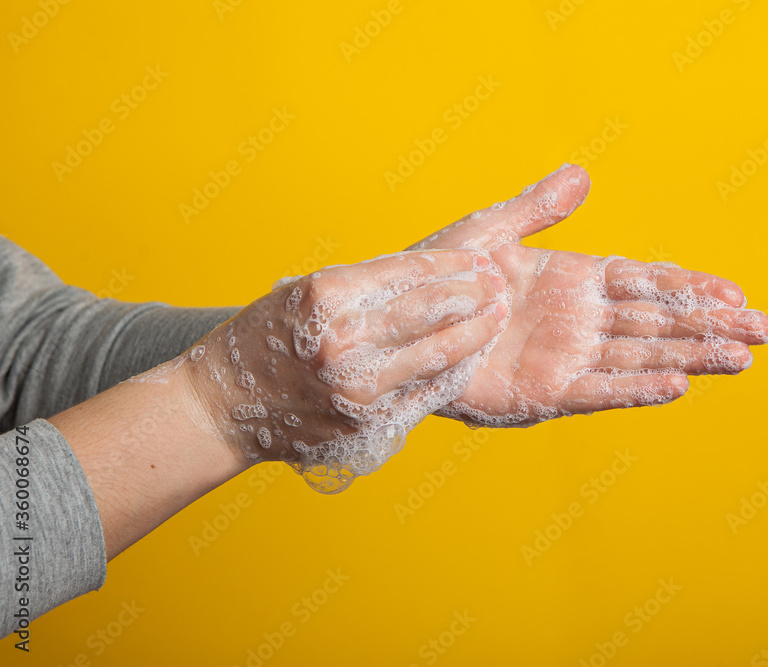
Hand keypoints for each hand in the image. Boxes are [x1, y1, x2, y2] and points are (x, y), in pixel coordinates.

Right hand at [181, 248, 507, 491]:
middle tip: (501, 284)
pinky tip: (471, 358)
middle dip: (472, 296)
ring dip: (473, 334)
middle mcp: (344, 342)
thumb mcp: (302, 293)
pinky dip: (451, 372)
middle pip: (428, 312)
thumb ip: (361, 287)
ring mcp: (357, 387)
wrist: (221, 407)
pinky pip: (423, 393)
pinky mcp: (365, 421)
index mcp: (325, 297)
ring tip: (498, 317)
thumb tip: (425, 275)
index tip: (478, 259)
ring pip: (435, 355)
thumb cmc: (262, 339)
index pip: (405, 272)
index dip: (449, 265)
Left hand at [408, 165, 767, 425]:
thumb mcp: (488, 233)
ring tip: (740, 360)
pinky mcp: (545, 392)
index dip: (690, 288)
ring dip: (690, 358)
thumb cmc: (440, 278)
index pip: (646, 283)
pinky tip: (676, 386)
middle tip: (763, 331)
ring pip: (641, 357)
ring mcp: (566, 358)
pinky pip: (599, 390)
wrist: (401, 327)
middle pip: (658, 323)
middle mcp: (580, 321)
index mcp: (574, 281)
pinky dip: (636, 388)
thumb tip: (582, 175)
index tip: (735, 293)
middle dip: (709, 326)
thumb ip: (536, 209)